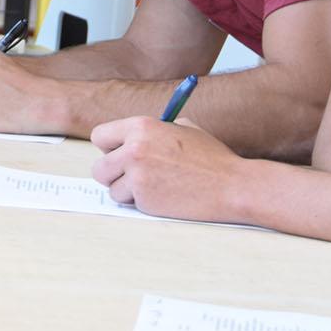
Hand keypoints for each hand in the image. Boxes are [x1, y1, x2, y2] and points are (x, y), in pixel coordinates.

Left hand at [90, 116, 248, 222]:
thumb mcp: (182, 128)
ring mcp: (137, 176)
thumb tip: (129, 138)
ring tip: (154, 186)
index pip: (100, 136)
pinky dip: (142, 203)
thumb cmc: (210, 157)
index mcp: (141, 126)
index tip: (118, 154)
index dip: (110, 147)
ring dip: (128, 191)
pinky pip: (129, 203)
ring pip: (112, 189)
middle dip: (113, 174)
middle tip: (131, 176)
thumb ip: (152, 131)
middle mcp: (134, 149)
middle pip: (99, 167)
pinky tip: (164, 196)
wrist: (231, 185)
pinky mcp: (144, 200)